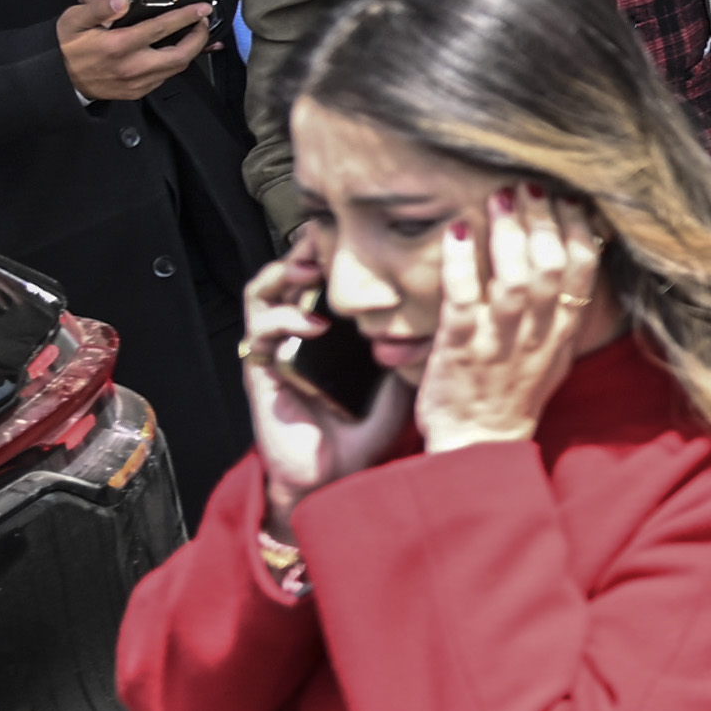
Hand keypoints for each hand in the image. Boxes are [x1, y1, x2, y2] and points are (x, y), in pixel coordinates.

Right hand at [59, 0, 211, 102]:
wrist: (56, 80)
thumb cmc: (65, 46)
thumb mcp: (73, 20)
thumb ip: (99, 8)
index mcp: (118, 46)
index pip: (160, 28)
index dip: (185, 16)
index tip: (202, 8)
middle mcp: (132, 67)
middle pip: (180, 55)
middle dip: (198, 37)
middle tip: (202, 22)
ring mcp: (136, 83)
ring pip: (176, 68)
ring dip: (189, 50)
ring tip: (191, 33)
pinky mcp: (136, 93)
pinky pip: (164, 78)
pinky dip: (174, 63)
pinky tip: (174, 50)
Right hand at [235, 230, 413, 508]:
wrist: (334, 477)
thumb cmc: (363, 429)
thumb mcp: (398, 377)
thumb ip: (412, 346)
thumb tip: (450, 313)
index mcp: (325, 329)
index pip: (320, 275)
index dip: (331, 250)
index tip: (359, 233)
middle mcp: (295, 334)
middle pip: (286, 272)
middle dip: (303, 249)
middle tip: (326, 237)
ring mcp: (275, 351)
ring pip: (261, 293)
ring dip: (284, 274)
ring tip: (311, 270)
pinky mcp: (261, 372)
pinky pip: (260, 333)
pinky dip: (284, 320)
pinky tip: (313, 324)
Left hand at [414, 186, 610, 453]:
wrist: (478, 446)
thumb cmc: (511, 397)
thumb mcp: (551, 355)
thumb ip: (560, 312)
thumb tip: (569, 261)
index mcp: (561, 334)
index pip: (582, 273)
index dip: (578, 231)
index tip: (569, 198)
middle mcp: (536, 336)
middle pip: (551, 269)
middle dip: (543, 221)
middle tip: (528, 185)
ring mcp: (498, 344)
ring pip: (514, 283)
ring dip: (508, 236)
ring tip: (499, 198)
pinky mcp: (460, 351)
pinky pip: (463, 302)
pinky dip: (461, 264)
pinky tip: (456, 232)